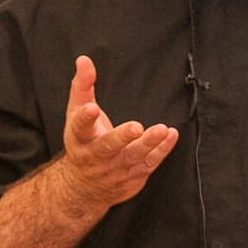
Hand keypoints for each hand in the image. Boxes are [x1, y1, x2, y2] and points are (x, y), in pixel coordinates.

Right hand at [50, 57, 177, 212]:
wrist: (83, 188)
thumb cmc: (83, 143)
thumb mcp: (76, 115)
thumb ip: (82, 87)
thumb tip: (83, 59)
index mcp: (78, 140)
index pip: (79, 128)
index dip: (85, 118)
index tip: (91, 108)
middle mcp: (94, 158)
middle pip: (108, 147)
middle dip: (122, 137)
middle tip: (136, 127)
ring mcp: (113, 171)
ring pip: (132, 157)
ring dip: (148, 144)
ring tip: (162, 129)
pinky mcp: (130, 179)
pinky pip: (148, 164)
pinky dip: (161, 151)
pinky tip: (171, 135)